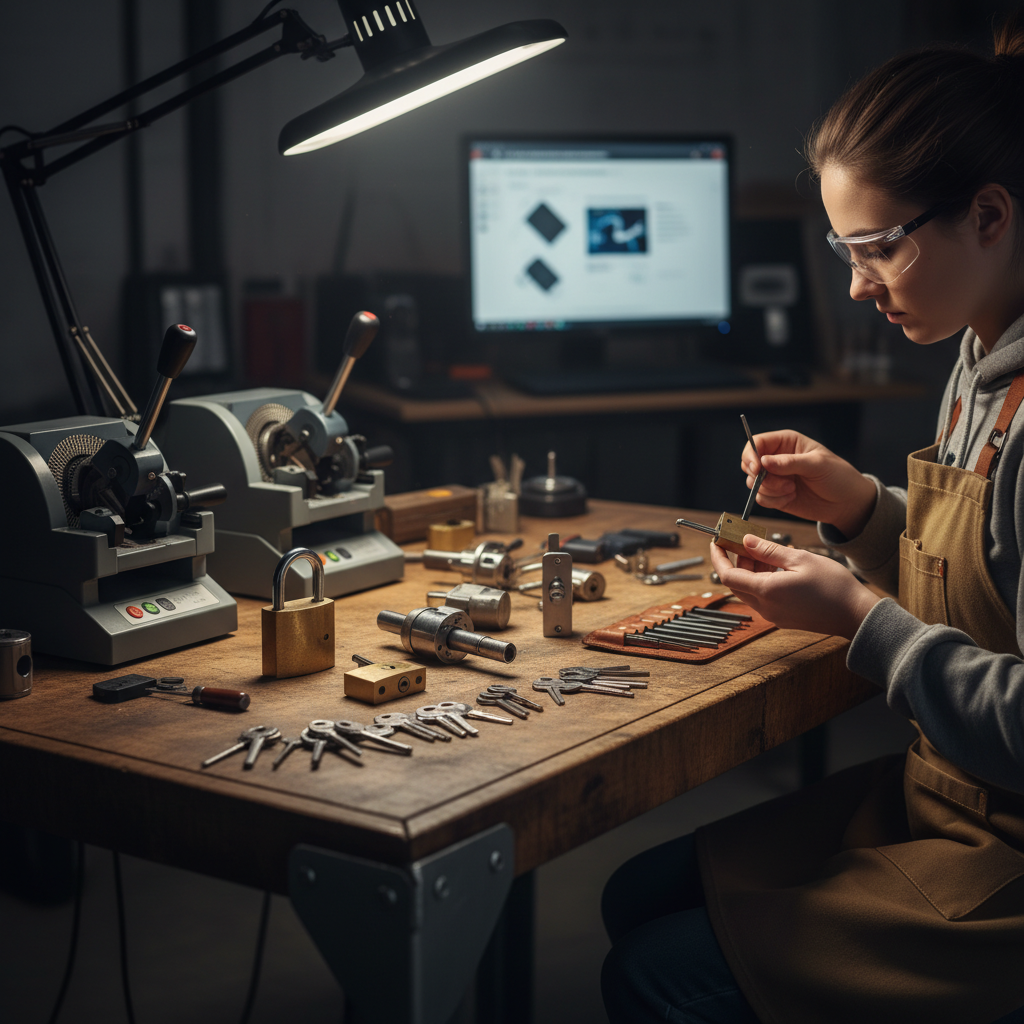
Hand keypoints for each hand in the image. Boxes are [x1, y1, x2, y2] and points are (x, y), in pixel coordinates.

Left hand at [708, 535, 879, 639]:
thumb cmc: (833, 586)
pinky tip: (776, 566)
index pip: (727, 575)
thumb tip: (746, 541)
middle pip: (736, 583)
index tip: (717, 542)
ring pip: (749, 589)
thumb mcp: (800, 559)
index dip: (718, 557)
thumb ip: (769, 550)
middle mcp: (765, 607)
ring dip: (750, 570)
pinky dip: (762, 580)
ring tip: (765, 550)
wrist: (856, 615)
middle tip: (745, 540)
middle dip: (736, 560)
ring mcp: (773, 615)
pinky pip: (762, 597)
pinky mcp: (782, 618)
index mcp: (766, 592)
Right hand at [742, 430, 875, 537]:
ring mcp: (775, 478)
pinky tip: (791, 498)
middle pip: (750, 463)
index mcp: (786, 442)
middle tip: (781, 483)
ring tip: (792, 490)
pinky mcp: (775, 495)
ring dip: (771, 490)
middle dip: (760, 476)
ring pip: (754, 483)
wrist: (846, 502)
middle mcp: (776, 458)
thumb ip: (790, 462)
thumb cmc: (838, 476)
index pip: (757, 443)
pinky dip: (774, 501)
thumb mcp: (817, 465)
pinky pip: (761, 498)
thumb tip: (764, 462)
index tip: (757, 469)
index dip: (751, 455)